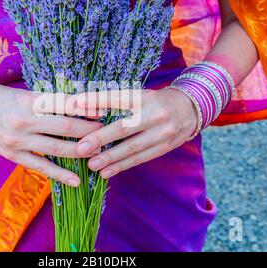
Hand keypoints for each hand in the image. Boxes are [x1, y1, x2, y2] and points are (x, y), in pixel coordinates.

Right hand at [0, 85, 102, 186]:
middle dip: (88, 131)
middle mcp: (24, 121)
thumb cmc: (2, 98)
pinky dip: (60, 174)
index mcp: (29, 102)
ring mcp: (18, 141)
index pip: (63, 105)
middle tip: (106, 134)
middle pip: (63, 127)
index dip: (85, 109)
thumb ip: (49, 103)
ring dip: (80, 151)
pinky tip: (76, 180)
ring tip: (97, 153)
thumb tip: (79, 107)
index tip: (102, 112)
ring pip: (56, 148)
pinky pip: (41, 167)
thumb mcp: (26, 94)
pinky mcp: (13, 156)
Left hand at [75, 88, 197, 178]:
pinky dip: (122, 166)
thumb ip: (115, 102)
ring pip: (132, 148)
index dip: (97, 100)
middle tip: (80, 148)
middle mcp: (154, 114)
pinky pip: (140, 158)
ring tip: (91, 165)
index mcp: (144, 97)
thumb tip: (83, 107)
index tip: (76, 104)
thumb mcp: (138, 95)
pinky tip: (107, 172)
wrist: (190, 108)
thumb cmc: (154, 101)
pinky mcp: (166, 147)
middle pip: (124, 128)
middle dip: (100, 139)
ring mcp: (162, 132)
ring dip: (110, 158)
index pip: (118, 98)